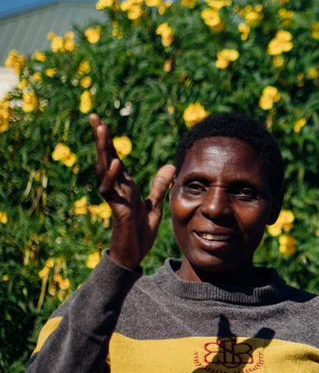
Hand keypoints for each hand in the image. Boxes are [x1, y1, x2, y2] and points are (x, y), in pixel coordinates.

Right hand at [90, 115, 174, 269]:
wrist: (134, 256)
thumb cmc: (139, 232)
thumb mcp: (154, 205)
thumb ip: (159, 186)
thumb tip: (170, 166)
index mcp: (125, 185)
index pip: (116, 157)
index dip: (110, 141)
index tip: (103, 122)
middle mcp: (117, 189)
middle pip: (107, 158)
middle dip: (101, 138)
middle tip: (95, 117)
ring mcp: (116, 198)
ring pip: (105, 170)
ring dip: (103, 150)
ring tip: (102, 129)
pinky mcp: (118, 210)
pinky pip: (111, 191)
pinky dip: (113, 176)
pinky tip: (116, 162)